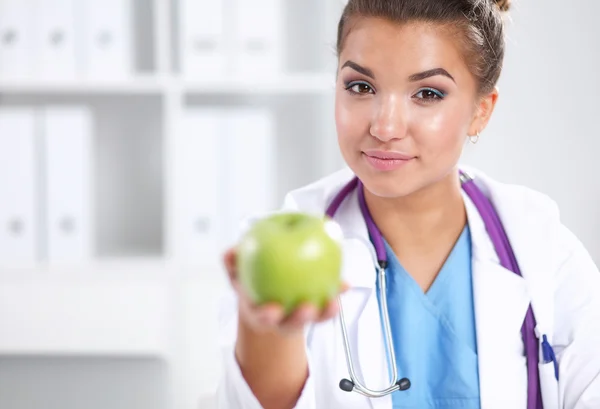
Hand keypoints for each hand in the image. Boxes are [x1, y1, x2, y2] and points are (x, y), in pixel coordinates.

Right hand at [223, 247, 348, 335]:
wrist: (265, 294)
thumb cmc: (251, 280)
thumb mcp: (237, 271)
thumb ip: (232, 261)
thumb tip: (230, 251)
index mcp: (262, 314)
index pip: (264, 318)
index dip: (268, 316)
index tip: (272, 309)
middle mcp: (282, 320)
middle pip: (291, 324)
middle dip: (300, 319)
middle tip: (307, 307)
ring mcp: (300, 317)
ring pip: (314, 319)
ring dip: (325, 312)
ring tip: (334, 301)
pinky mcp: (317, 312)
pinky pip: (328, 306)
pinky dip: (336, 294)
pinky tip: (346, 284)